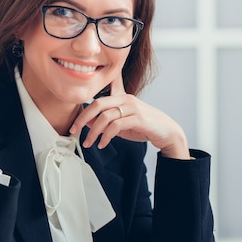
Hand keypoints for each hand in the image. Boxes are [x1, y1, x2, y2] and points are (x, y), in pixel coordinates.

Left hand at [70, 73, 190, 158]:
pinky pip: (116, 126)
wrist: (167, 132)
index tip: (74, 122)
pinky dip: (106, 137)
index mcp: (121, 96)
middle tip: (74, 130)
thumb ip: (106, 121)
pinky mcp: (138, 118)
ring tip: (88, 143)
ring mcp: (132, 107)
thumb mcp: (121, 123)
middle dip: (82, 118)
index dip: (83, 108)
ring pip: (105, 116)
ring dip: (93, 132)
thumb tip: (87, 123)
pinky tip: (103, 144)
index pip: (98, 97)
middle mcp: (126, 98)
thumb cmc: (144, 126)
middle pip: (97, 104)